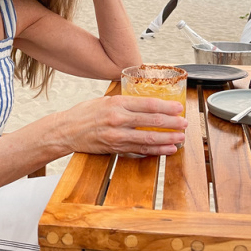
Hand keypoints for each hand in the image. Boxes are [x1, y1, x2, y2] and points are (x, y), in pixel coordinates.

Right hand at [59, 95, 186, 156]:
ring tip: (180, 138)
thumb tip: (147, 103)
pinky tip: (167, 149)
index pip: (148, 104)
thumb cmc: (85, 113)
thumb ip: (125, 102)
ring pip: (148, 138)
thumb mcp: (105, 100)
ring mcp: (117, 135)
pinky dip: (155, 151)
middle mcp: (118, 119)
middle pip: (151, 122)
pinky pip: (140, 150)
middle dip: (172, 123)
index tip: (179, 108)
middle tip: (185, 123)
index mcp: (117, 103)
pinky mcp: (115, 148)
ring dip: (167, 139)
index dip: (167, 107)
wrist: (66, 130)